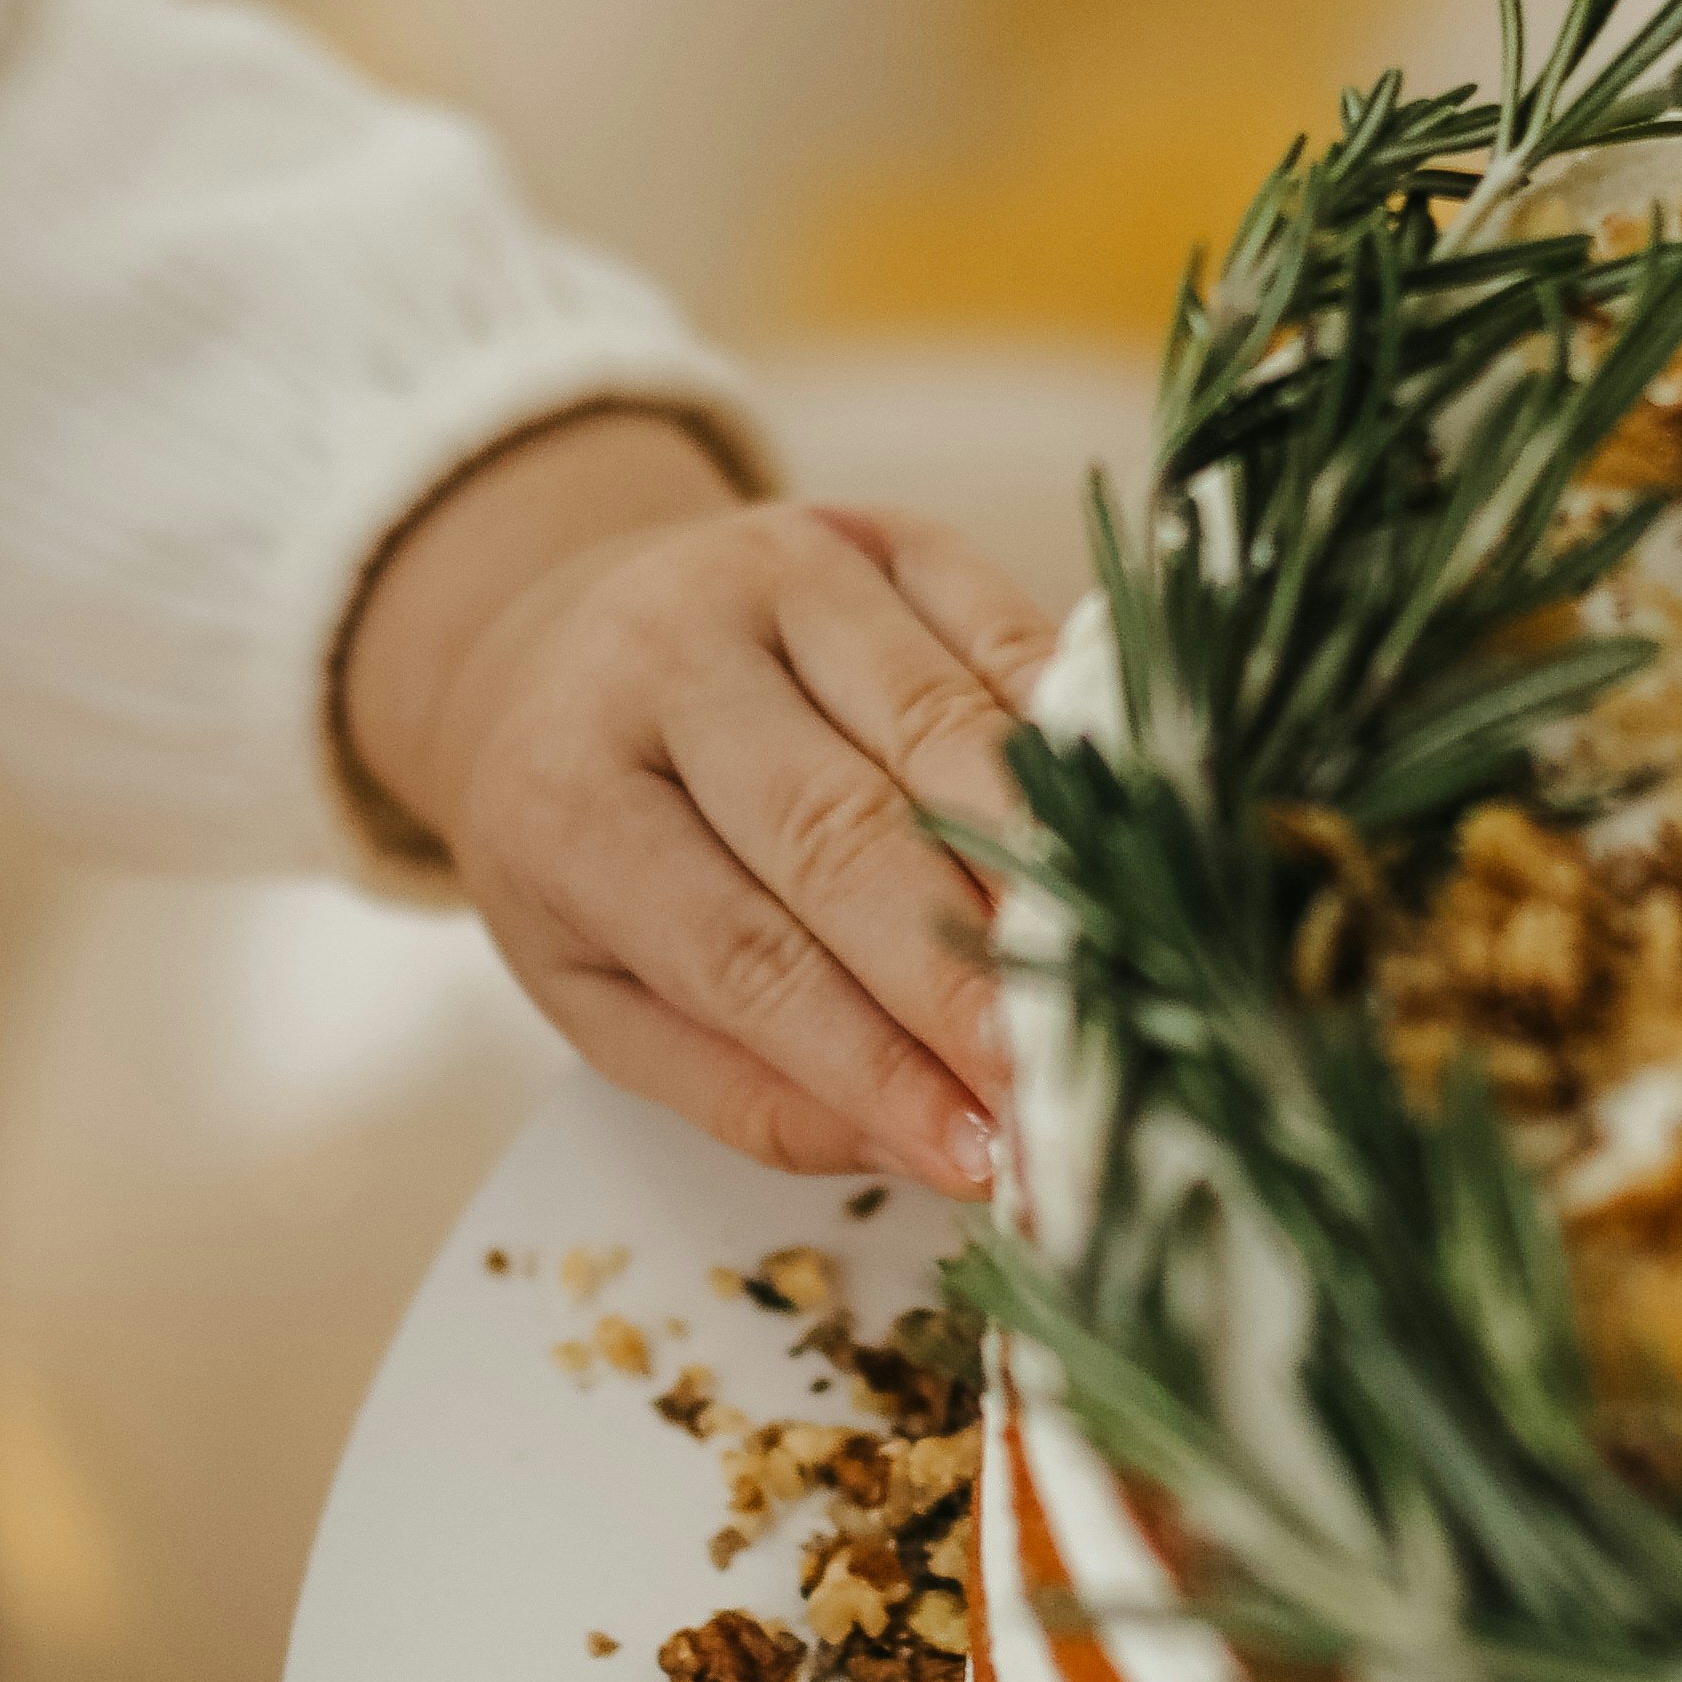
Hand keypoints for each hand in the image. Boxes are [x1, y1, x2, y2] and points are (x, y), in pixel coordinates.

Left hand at [341, 413, 1055, 1192]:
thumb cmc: (591, 849)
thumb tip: (923, 1149)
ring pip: (938, 727)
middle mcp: (660, 658)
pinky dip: (1071, 740)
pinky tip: (1123, 834)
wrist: (558, 642)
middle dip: (962, 969)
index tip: (974, 1151)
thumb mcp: (601, 991)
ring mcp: (775, 570)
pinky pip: (1004, 631)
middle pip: (841, 831)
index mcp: (564, 797)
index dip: (868, 1055)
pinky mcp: (879, 531)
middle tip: (1057, 1080)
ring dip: (1039, 861)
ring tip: (1109, 976)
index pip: (738, 950)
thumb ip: (747, 1087)